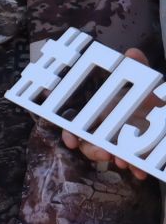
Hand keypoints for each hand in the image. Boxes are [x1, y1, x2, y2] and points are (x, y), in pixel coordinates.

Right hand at [61, 47, 153, 179]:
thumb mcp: (148, 83)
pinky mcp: (135, 153)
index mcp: (103, 109)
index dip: (70, 132)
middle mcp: (107, 126)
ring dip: (114, 159)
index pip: (77, 121)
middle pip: (88, 143)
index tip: (71, 140)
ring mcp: (120, 141)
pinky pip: (128, 163)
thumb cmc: (153, 99)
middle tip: (104, 153)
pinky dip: (133, 167)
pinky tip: (140, 171)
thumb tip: (132, 52)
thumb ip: (140, 68)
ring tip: (124, 162)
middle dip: (93, 150)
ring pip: (107, 155)